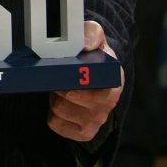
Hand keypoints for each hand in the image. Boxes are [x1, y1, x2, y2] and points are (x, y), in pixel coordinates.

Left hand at [47, 21, 122, 141]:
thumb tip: (86, 45)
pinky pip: (55, 124)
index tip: (69, 81)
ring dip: (54, 98)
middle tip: (57, 77)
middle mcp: (107, 105)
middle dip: (60, 88)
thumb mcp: (94, 36)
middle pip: (72, 102)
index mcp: (114, 84)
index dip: (82, 91)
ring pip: (60, 112)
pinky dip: (52, 113)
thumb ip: (91, 34)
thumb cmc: (92, 53)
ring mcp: (95, 120)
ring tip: (59, 87)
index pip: (102, 96)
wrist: (90, 70)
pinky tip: (58, 101)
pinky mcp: (82, 132)